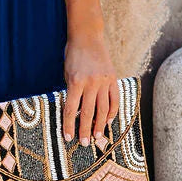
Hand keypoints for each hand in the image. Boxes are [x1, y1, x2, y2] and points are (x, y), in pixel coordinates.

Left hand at [62, 30, 119, 146]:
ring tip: (97, 137)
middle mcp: (91, 83)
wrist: (88, 37)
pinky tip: (107, 121)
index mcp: (76, 82)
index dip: (69, 125)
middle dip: (85, 130)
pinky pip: (114, 99)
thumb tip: (74, 112)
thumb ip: (72, 91)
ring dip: (100, 125)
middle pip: (88, 112)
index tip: (68, 137)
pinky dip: (112, 112)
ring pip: (103, 109)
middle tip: (84, 143)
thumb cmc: (73, 55)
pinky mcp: (113, 79)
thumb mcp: (67, 73)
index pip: (71, 109)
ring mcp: (104, 81)